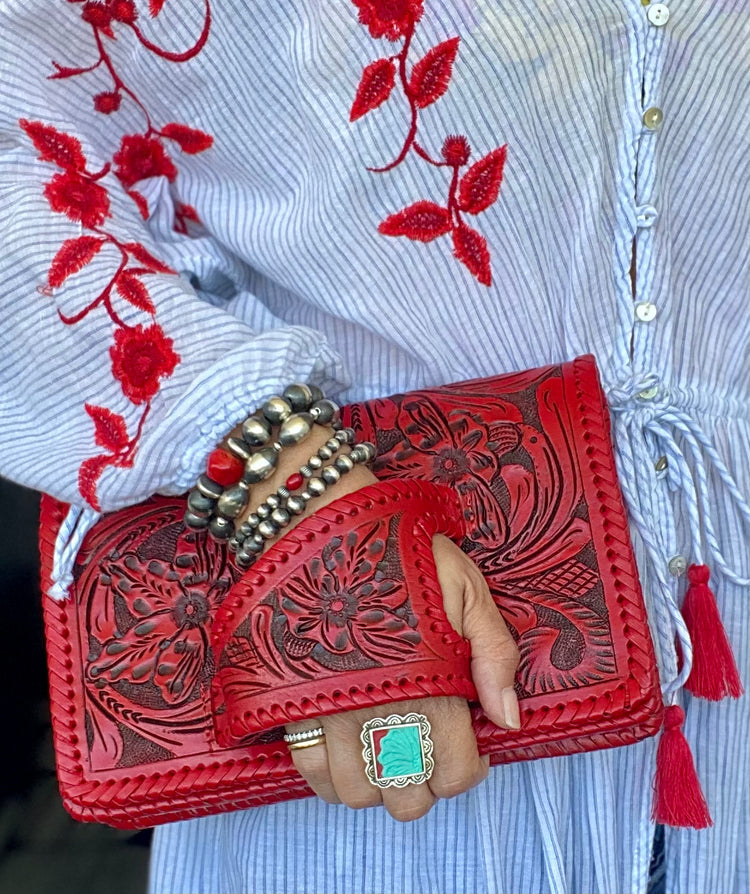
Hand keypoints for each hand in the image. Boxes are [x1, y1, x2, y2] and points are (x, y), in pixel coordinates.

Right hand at [284, 534, 520, 821]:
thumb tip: (508, 718)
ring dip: (379, 784)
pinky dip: (331, 779)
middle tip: (429, 748)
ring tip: (389, 750)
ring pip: (358, 795)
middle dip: (426, 782)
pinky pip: (310, 773)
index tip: (472, 748)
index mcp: (429, 686)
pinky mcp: (292, 703)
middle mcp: (378, 710)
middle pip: (407, 797)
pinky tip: (348, 752)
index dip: (471, 770)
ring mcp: (330, 711)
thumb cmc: (400, 554)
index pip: (456, 772)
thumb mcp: (466, 589)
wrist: (322, 529)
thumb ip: (494, 653)